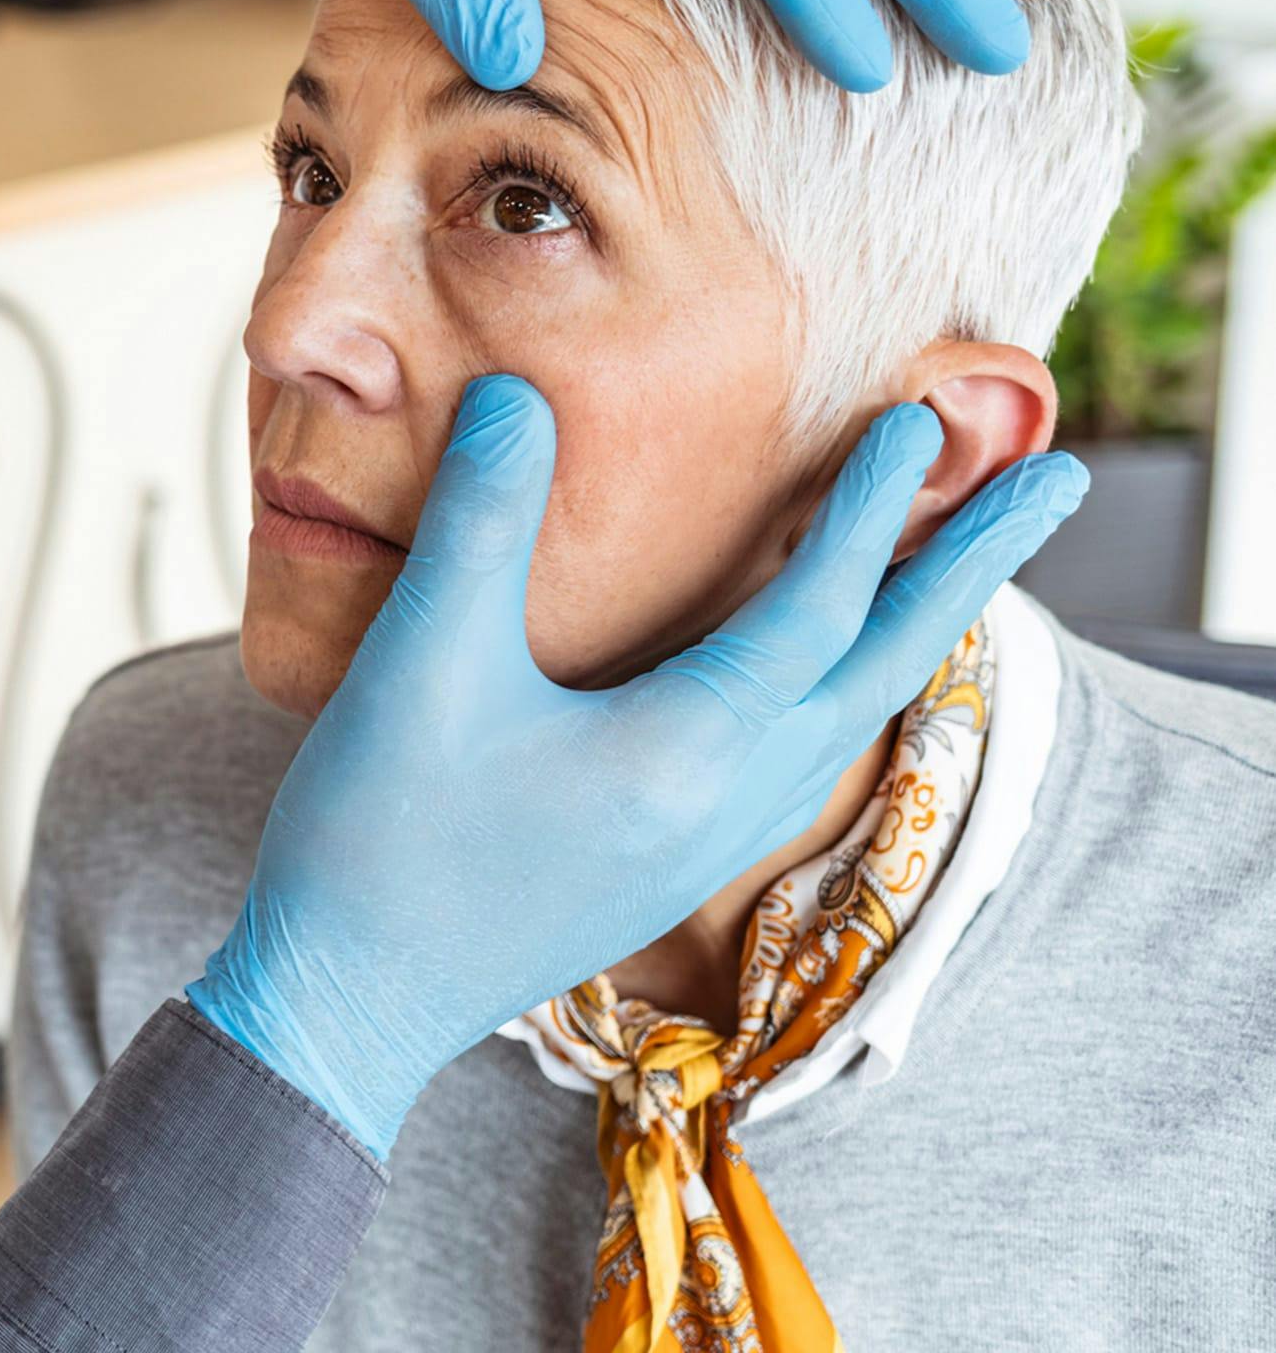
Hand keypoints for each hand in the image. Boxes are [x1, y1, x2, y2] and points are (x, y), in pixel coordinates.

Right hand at [188, 377, 1085, 1156]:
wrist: (341, 1004)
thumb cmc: (379, 843)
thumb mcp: (421, 666)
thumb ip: (480, 522)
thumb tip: (517, 398)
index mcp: (682, 754)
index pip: (813, 609)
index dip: (872, 505)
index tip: (924, 419)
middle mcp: (719, 804)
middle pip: (882, 669)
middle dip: (971, 569)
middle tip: (1059, 486)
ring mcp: (697, 845)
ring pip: (844, 717)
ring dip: (910, 625)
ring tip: (954, 559)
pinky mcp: (661, 863)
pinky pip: (793, 754)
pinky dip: (839, 682)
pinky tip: (817, 666)